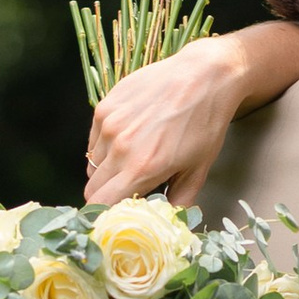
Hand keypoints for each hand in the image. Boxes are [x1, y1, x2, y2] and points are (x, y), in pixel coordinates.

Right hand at [85, 38, 243, 207]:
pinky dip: (106, 147)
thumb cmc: (206, 124)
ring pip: (93, 164)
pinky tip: (130, 137)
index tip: (115, 217)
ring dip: (107, 171)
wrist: (204, 75)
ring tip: (134, 159)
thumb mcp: (198, 171)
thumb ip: (178, 203)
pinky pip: (94, 140)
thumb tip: (163, 223)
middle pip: (92, 189)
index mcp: (142, 168)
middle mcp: (119, 147)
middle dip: (107, 196)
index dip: (104, 216)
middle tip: (129, 190)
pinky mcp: (105, 106)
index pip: (100, 206)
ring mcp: (109, 124)